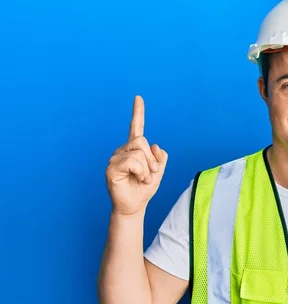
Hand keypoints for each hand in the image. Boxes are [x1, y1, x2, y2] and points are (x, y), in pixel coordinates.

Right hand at [106, 96, 167, 215]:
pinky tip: (136, 179)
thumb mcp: (159, 172)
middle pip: (142, 141)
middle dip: (152, 159)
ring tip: (142, 178)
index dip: (138, 112)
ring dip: (147, 169)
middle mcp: (123, 150)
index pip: (136, 127)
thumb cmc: (144, 189)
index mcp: (134, 149)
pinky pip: (133, 162)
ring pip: (139, 153)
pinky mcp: (112, 168)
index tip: (138, 97)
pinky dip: (141, 172)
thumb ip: (160, 158)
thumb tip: (155, 146)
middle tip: (151, 173)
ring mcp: (115, 158)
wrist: (134, 206)